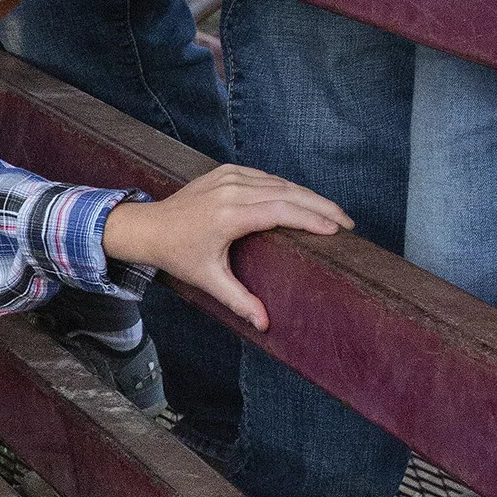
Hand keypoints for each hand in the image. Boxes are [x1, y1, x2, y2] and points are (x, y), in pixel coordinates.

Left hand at [102, 166, 350, 332]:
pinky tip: (304, 199)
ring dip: (308, 195)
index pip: (280, 211)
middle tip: (348, 223)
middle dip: (321, 206)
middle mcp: (230, 190)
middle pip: (287, 193)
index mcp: (227, 215)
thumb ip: (239, 300)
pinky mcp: (226, 171)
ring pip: (279, 182)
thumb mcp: (208, 280)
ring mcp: (228, 176)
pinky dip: (287, 187)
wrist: (148, 227)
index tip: (336, 230)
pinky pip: (265, 176)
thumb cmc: (178, 254)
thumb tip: (264, 324)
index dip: (311, 218)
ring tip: (333, 213)